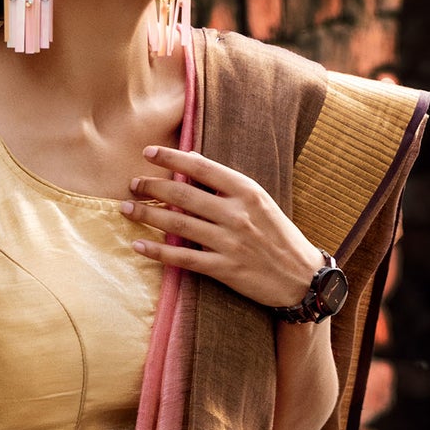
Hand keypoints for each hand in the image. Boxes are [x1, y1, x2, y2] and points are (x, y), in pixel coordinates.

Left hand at [121, 144, 321, 311]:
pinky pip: (183, 258)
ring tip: (126, 208)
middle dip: (152, 187)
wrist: (302, 276)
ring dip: (147, 215)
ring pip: (177, 224)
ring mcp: (230, 242)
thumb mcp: (260, 202)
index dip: (172, 158)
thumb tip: (192, 164)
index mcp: (247, 192)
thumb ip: (228, 186)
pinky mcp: (225, 268)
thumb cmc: (278, 235)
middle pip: (183, 195)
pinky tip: (138, 245)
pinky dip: (157, 252)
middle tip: (132, 183)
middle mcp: (237, 214)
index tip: (148, 152)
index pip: (202, 168)